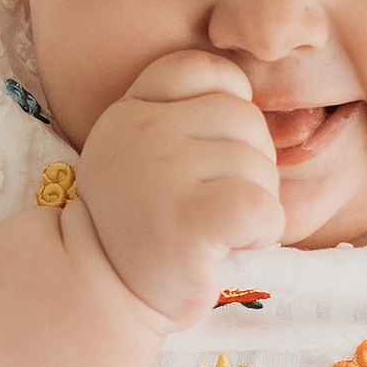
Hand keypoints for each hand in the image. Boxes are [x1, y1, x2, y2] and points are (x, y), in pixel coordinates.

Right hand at [73, 49, 283, 327]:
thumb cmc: (142, 227)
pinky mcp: (188, 219)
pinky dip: (265, 229)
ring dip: (256, 202)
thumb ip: (183, 116)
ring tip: (217, 230)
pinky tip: (237, 244)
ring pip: (259, 164)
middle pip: (244, 118)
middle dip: (249, 164)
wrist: (102, 296)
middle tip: (216, 205)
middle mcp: (142, 131)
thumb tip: (253, 102)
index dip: (228, 105)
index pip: (205, 70)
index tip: (210, 155)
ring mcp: (162, 172)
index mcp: (132, 110)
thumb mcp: (144, 154)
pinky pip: (262, 205)